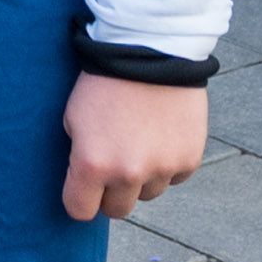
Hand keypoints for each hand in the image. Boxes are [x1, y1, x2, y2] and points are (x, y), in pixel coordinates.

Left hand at [60, 72, 209, 220]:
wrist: (151, 50)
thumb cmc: (103, 82)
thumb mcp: (73, 118)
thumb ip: (78, 158)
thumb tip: (85, 185)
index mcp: (92, 164)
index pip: (80, 211)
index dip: (80, 199)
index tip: (83, 189)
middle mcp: (128, 173)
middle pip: (117, 210)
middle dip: (111, 192)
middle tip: (113, 163)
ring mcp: (161, 169)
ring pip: (148, 193)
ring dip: (142, 177)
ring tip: (139, 139)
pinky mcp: (188, 160)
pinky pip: (174, 177)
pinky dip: (167, 163)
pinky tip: (161, 134)